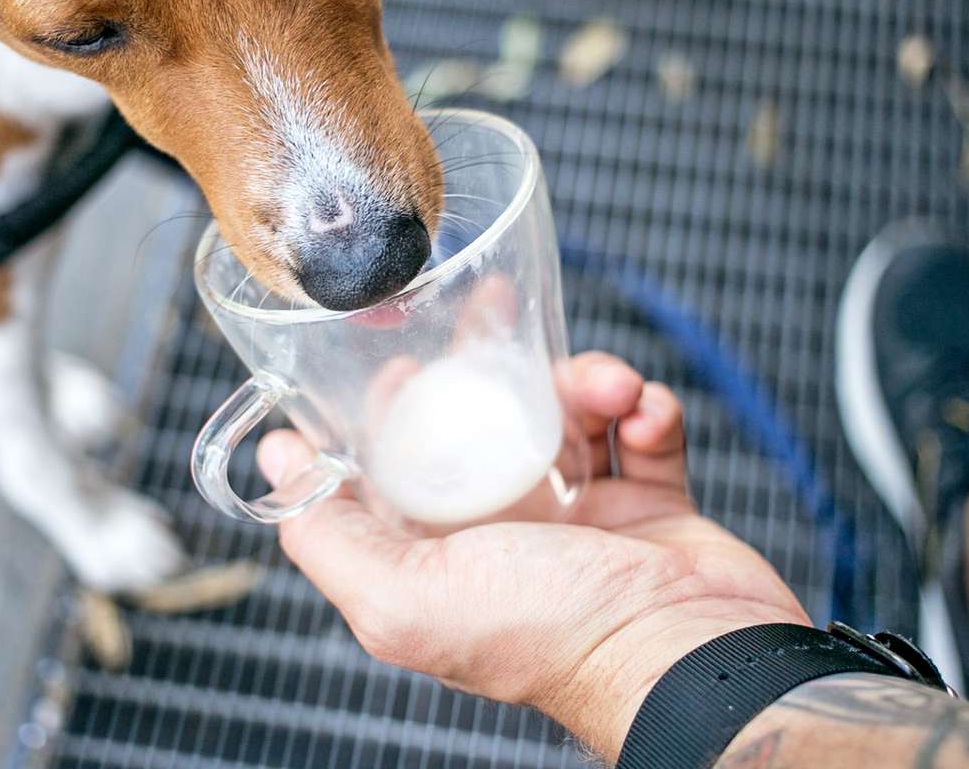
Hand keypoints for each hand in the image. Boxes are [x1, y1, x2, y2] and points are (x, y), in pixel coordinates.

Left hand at [257, 351, 810, 761]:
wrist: (693, 661)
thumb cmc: (553, 637)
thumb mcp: (405, 598)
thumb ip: (327, 536)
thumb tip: (275, 460)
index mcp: (441, 555)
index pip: (398, 465)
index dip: (392, 406)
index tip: (401, 359)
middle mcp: (504, 534)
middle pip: (482, 423)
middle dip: (489, 362)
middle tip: (495, 309)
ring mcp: (581, 516)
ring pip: (566, 414)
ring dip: (586, 381)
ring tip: (608, 385)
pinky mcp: (649, 502)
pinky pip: (641, 429)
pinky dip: (647, 410)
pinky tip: (645, 413)